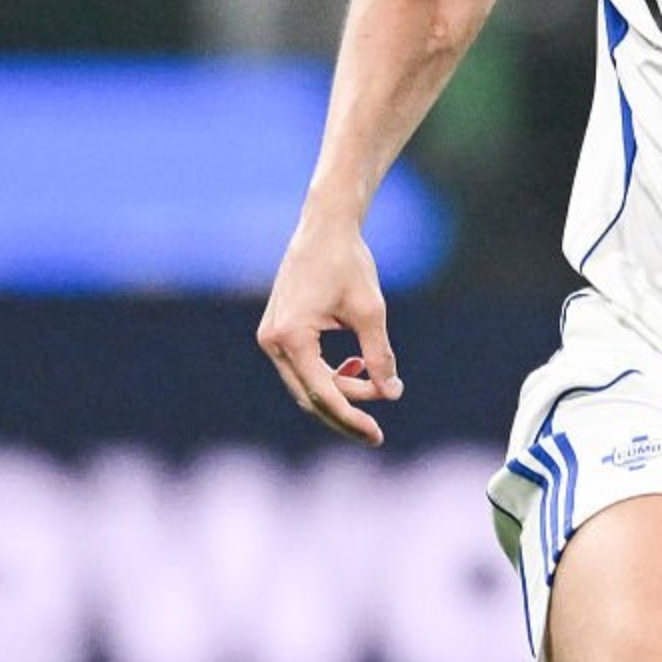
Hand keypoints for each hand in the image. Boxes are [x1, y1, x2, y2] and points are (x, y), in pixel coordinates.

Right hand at [255, 208, 402, 445]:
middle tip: (376, 432)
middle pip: (311, 396)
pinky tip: (356, 364)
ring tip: (377, 381)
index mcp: (292, 337)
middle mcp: (273, 341)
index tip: (376, 434)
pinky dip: (329, 373)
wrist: (325, 227)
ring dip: (341, 389)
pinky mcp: (277, 331)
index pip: (323, 394)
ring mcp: (271, 337)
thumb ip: (380, 356)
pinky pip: (303, 366)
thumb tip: (391, 393)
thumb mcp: (371, 312)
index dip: (351, 418)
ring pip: (307, 383)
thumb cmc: (348, 263)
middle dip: (346, 412)